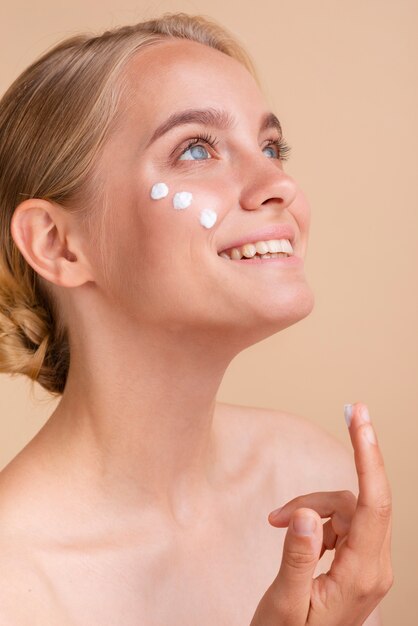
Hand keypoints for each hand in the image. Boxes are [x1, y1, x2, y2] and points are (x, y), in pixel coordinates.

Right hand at [249, 402, 392, 625]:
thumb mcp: (285, 604)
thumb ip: (297, 558)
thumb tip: (306, 514)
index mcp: (362, 575)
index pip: (374, 503)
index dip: (368, 455)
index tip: (359, 417)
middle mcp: (375, 566)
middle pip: (355, 503)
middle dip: (317, 497)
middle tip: (275, 513)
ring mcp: (369, 564)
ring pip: (345, 509)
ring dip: (309, 510)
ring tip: (275, 533)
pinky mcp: (359, 561)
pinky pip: (341, 520)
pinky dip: (314, 518)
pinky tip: (292, 533)